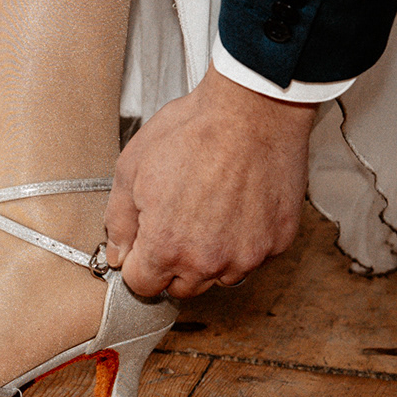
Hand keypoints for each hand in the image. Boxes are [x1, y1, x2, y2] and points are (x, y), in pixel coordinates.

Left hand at [105, 69, 317, 297]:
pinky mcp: (277, 242)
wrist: (253, 109)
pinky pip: (253, 255)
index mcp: (166, 247)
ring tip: (210, 210)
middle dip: (173, 263)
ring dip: (211, 255)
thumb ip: (118, 220)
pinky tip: (238, 205)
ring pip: (220, 276)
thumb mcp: (132, 167)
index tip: (145, 245)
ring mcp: (248, 255)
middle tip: (178, 220)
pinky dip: (244, 239)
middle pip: (182, 287)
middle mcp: (209, 261)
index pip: (142, 286)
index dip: (138, 264)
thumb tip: (118, 252)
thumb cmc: (194, 131)